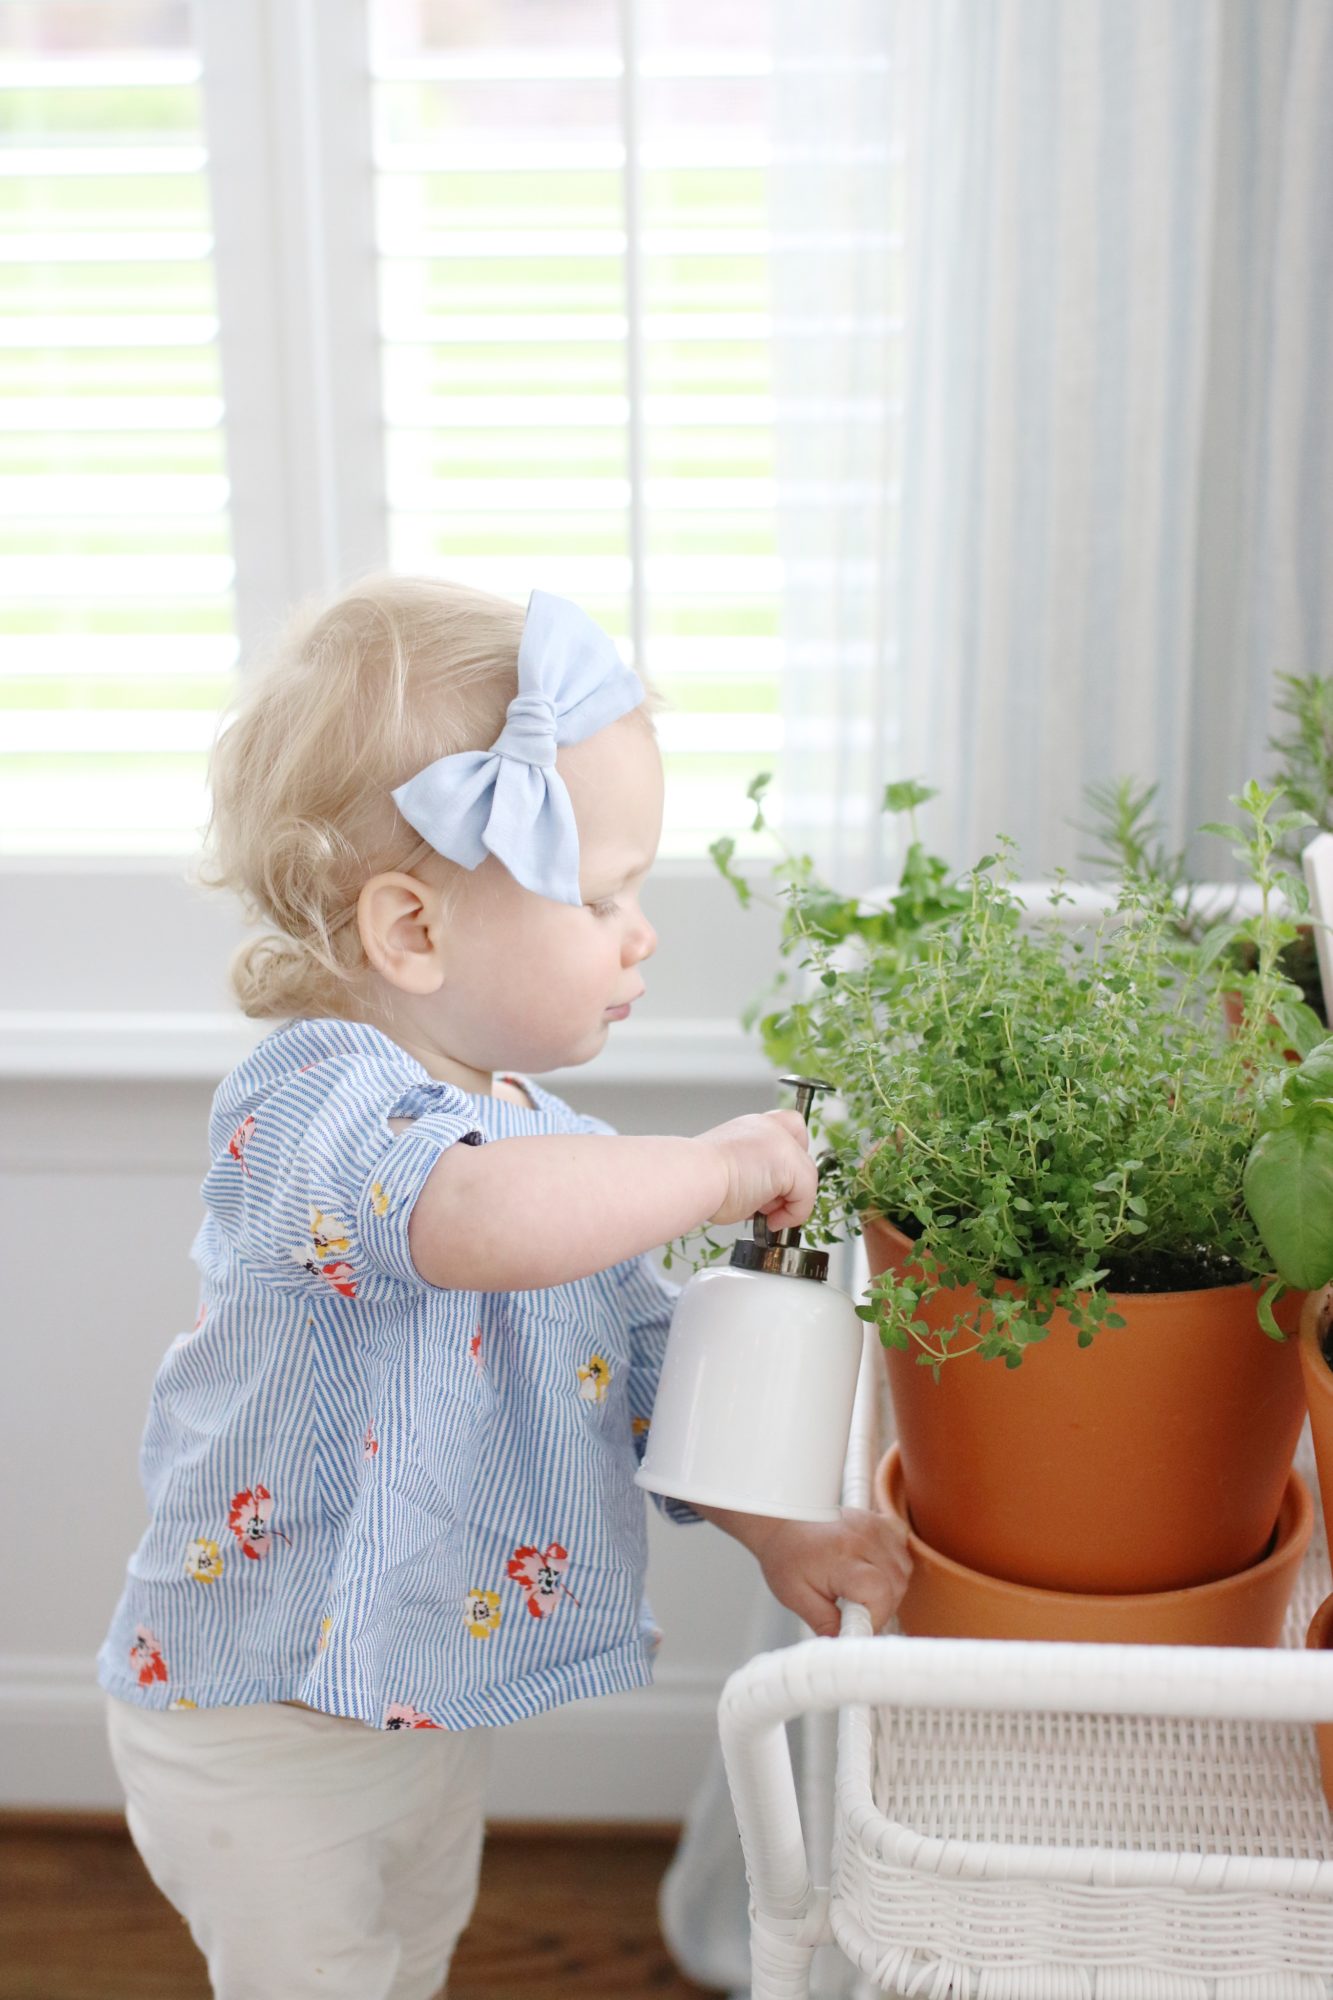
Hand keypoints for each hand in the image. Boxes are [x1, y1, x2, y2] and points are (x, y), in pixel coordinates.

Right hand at [694, 1109, 817, 1231]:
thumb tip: (762, 1197)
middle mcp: (768, 1128)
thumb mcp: (726, 1169)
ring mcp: (781, 1143)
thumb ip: (751, 1173)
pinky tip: (767, 1220)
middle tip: (769, 1199)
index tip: (775, 1181)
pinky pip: (807, 1195)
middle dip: (791, 1180)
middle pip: (802, 1150)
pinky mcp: (790, 1165)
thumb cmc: (697, 1178)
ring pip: (806, 1177)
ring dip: (787, 1202)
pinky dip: (792, 1214)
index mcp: (750, 1127)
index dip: (789, 1153)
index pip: (787, 1127)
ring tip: (760, 1211)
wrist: (692, 1177)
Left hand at [709, 1506, 912, 1636]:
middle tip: (855, 1610)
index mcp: (841, 1557)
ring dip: (890, 1586)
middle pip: (897, 1583)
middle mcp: (862, 1537)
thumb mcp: (797, 1597)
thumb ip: (825, 1623)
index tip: (857, 1624)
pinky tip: (875, 1567)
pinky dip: (895, 1562)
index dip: (874, 1616)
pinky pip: (901, 1545)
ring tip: (861, 1590)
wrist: (780, 1519)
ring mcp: (873, 1525)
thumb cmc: (785, 1555)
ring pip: (903, 1567)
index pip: (879, 1592)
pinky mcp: (877, 1520)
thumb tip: (846, 1645)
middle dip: (882, 1606)